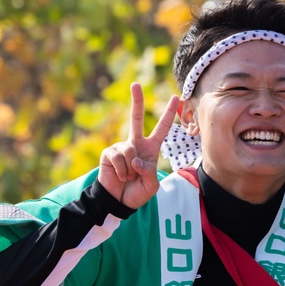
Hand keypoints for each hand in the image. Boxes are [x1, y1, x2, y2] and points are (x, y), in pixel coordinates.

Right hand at [99, 83, 179, 208]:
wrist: (118, 201)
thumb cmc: (137, 192)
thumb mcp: (151, 186)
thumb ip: (149, 172)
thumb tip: (136, 159)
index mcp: (150, 149)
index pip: (162, 129)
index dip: (168, 114)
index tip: (175, 97)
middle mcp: (136, 144)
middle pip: (135, 118)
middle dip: (136, 101)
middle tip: (135, 84)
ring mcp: (121, 147)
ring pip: (130, 151)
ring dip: (131, 169)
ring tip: (129, 177)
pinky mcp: (109, 153)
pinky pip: (119, 157)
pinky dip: (122, 170)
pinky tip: (120, 176)